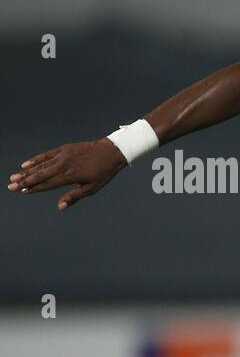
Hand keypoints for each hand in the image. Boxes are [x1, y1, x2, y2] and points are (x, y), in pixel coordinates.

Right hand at [9, 138, 127, 210]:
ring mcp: (62, 156)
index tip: (23, 192)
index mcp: (70, 176)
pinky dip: (35, 159)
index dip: (35, 189)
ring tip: (14, 177)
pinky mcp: (64, 149)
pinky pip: (46, 155)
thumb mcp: (92, 188)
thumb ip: (74, 196)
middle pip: (40, 175)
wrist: (111, 151)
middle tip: (11, 187)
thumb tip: (60, 207)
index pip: (48, 184)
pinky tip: (25, 164)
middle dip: (25, 181)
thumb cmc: (103, 172)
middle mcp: (63, 166)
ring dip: (26, 172)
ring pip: (40, 165)